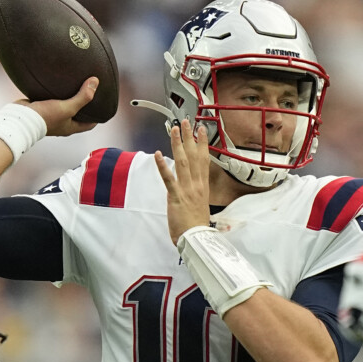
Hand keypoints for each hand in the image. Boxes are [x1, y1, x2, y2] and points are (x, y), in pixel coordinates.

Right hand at [21, 77, 99, 136]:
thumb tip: (96, 81)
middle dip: (84, 105)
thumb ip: (82, 96)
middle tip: (91, 91)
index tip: (103, 106)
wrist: (20, 118)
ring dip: (69, 97)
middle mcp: (61, 123)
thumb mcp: (67, 107)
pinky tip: (58, 82)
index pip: (88, 125)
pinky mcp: (40, 107)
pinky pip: (50, 99)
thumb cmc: (45, 117)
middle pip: (77, 114)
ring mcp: (50, 115)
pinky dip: (55, 92)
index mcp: (69, 127)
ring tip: (76, 83)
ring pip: (63, 105)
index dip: (97, 117)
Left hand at [155, 118, 212, 244]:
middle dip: (190, 138)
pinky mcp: (176, 197)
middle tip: (187, 122)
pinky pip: (169, 179)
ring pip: (183, 162)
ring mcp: (187, 189)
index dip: (203, 144)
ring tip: (175, 130)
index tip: (201, 130)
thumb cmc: (197, 226)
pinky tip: (158, 154)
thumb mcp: (201, 206)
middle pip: (194, 156)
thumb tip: (194, 189)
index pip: (204, 160)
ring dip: (178, 145)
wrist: (197, 239)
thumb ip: (197, 195)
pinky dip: (163, 166)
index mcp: (203, 186)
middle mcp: (197, 185)